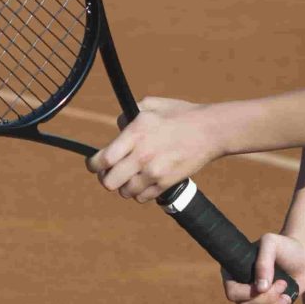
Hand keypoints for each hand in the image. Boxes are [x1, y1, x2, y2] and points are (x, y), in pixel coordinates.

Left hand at [87, 96, 224, 203]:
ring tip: (131, 176)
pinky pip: (142, 198)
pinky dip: (140, 193)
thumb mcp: (151, 106)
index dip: (93, 165)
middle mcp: (142, 155)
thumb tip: (118, 128)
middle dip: (107, 178)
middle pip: (109, 182)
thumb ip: (128, 116)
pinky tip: (145, 181)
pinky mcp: (166, 183)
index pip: (103, 159)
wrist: (211, 130)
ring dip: (124, 186)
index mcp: (135, 133)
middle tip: (111, 173)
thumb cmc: (180, 115)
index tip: (94, 165)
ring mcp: (155, 172)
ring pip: (125, 192)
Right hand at [227, 232, 304, 303]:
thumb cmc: (285, 246)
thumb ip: (263, 263)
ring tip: (287, 297)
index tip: (269, 283)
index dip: (249, 294)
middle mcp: (242, 289)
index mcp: (235, 273)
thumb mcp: (271, 244)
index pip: (232, 293)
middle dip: (267, 300)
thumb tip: (260, 289)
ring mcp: (255, 301)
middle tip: (283, 285)